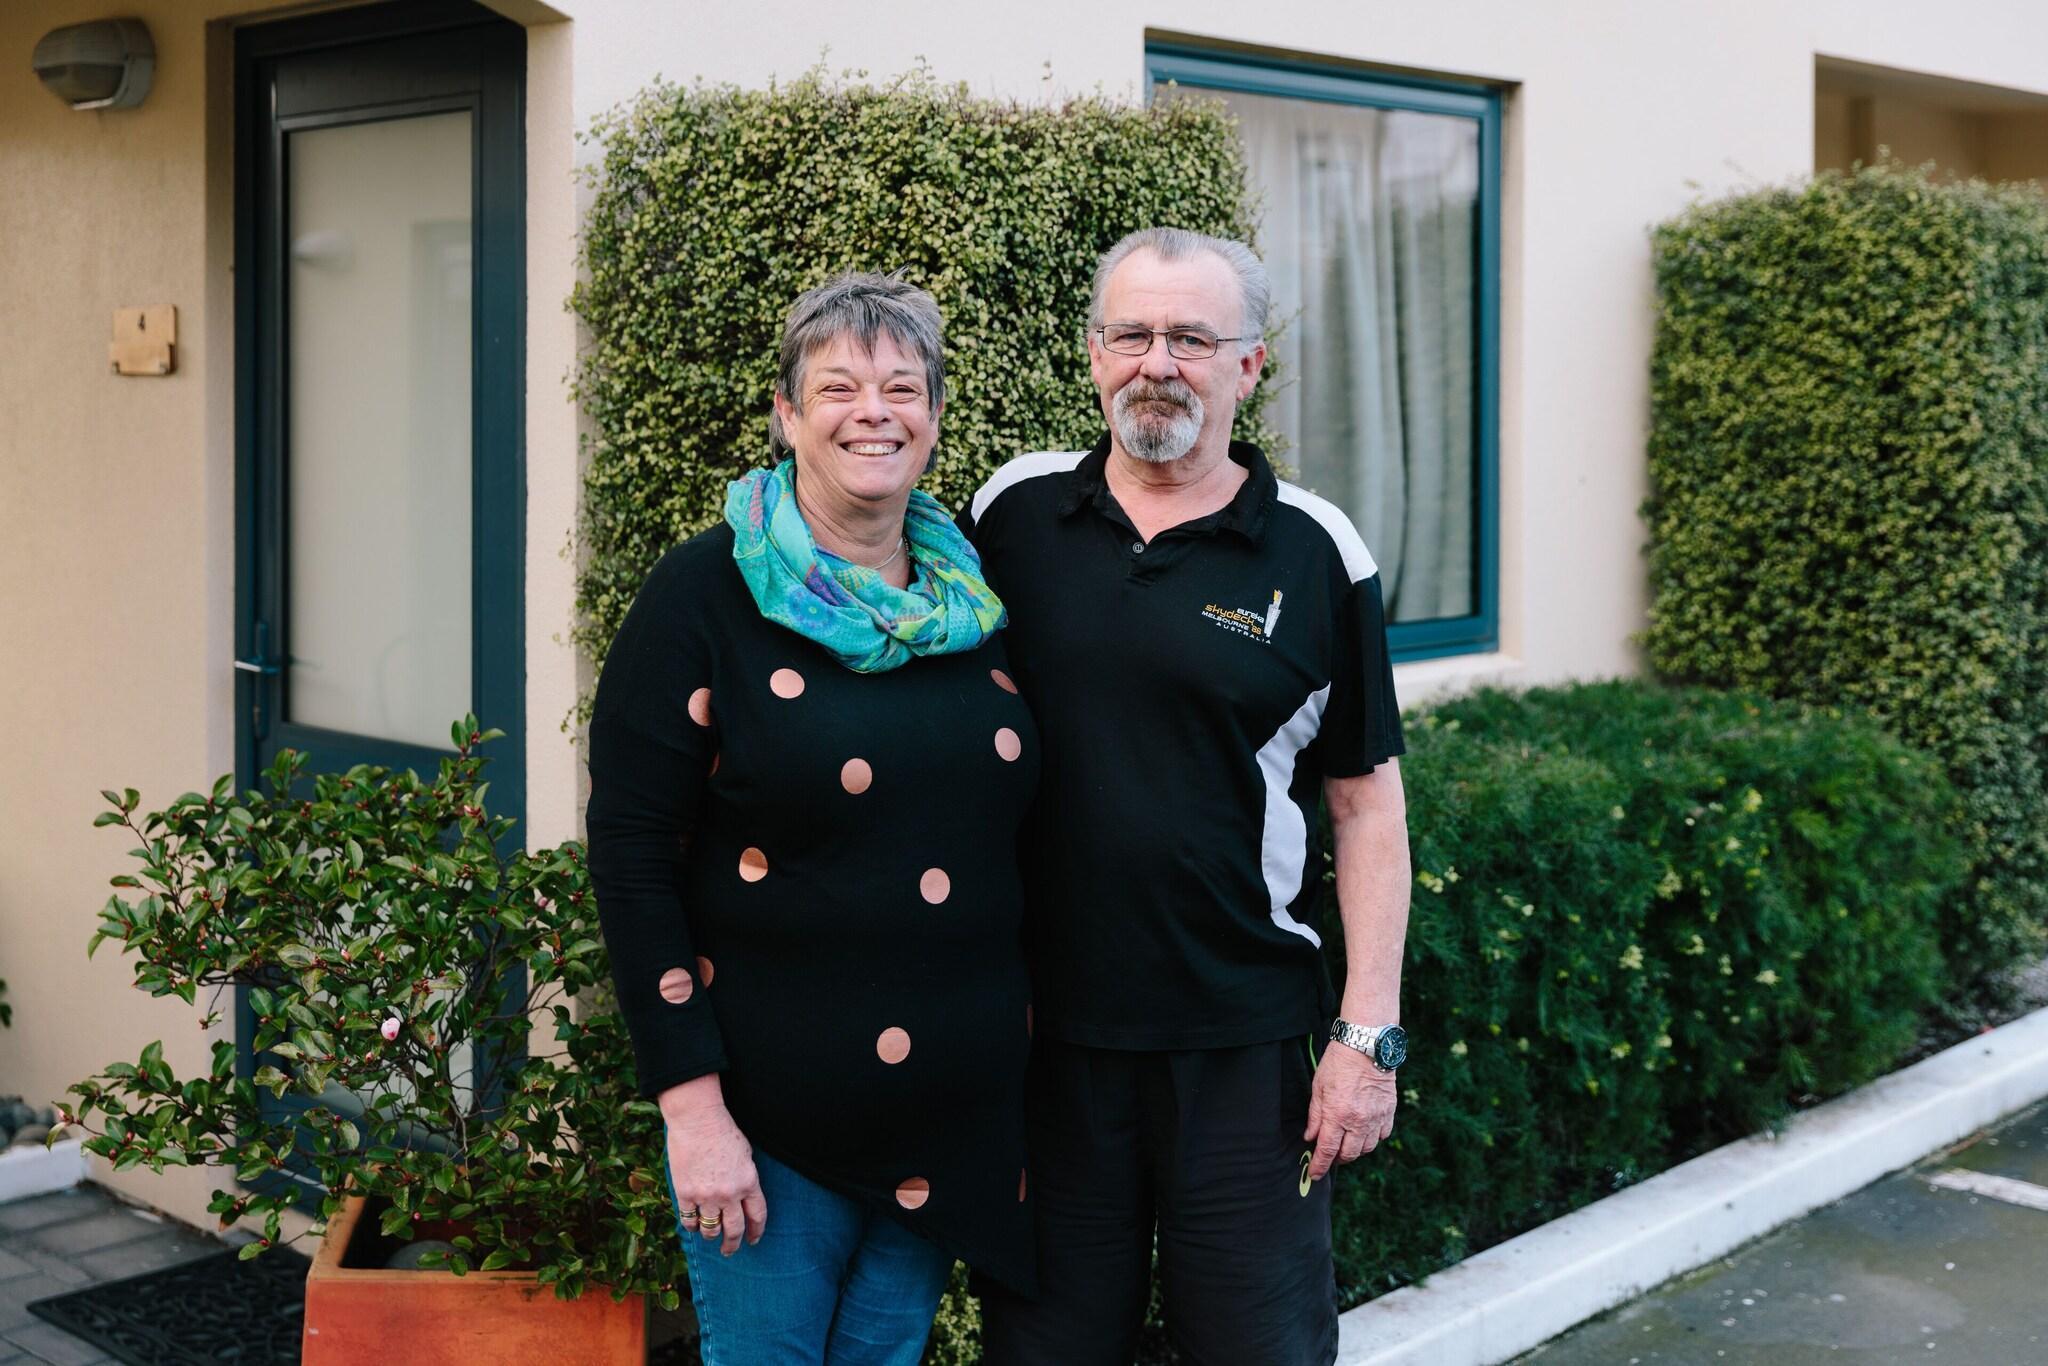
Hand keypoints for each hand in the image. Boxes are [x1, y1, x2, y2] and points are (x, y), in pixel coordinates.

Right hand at [658, 1075, 766, 1255]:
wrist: (697, 1121)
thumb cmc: (723, 1132)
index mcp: (749, 1182)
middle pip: (735, 1229)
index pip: (757, 1215)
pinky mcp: (686, 1194)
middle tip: (730, 1250)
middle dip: (733, 1244)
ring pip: (711, 1230)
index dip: (756, 1231)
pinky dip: (692, 1227)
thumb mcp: (746, 1155)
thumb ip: (745, 1179)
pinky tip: (693, 1227)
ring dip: (711, 1237)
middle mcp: (730, 1194)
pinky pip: (689, 1220)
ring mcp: (707, 1196)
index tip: (754, 1240)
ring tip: (711, 1238)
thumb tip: (742, 1198)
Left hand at [1303, 1041, 1396, 1180]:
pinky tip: (1364, 1131)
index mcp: (1337, 1115)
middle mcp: (1358, 1121)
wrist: (1366, 1046)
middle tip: (1330, 1155)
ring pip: (1367, 1148)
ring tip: (1346, 1142)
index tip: (1315, 1174)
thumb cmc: (1338, 1064)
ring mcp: (1376, 1117)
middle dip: (1337, 1159)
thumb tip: (1311, 1137)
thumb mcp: (1318, 1088)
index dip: (1320, 1166)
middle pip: (1349, 1154)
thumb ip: (1315, 1116)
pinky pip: (1382, 1135)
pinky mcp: (1389, 1112)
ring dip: (1355, 1150)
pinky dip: (1372, 1138)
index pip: (1327, 1150)